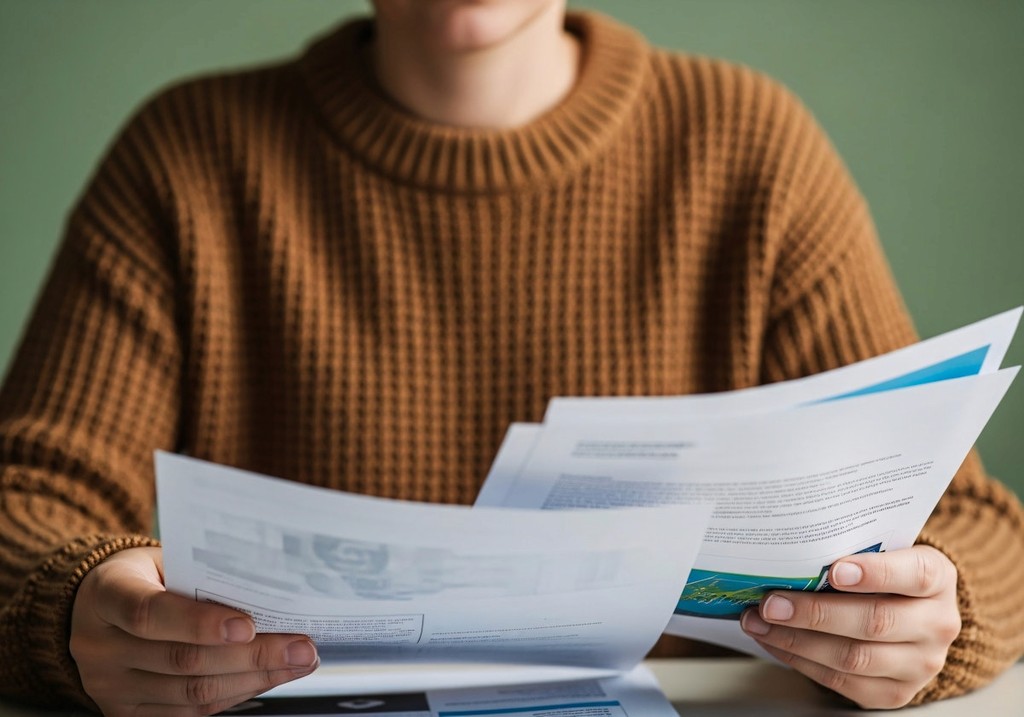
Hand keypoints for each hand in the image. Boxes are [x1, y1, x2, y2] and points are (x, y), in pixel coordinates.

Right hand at [70, 547, 318, 715]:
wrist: (95, 607)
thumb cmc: (148, 575)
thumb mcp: (165, 560)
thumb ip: (204, 575)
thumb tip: (274, 590)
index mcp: (106, 594)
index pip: (148, 612)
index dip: (199, 622)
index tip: (248, 626)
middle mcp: (99, 646)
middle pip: (182, 659)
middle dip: (252, 656)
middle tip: (302, 647)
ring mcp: (108, 686)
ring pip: (191, 693)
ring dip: (254, 679)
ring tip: (298, 663)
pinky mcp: (123, 712)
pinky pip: (188, 712)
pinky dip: (235, 694)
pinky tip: (268, 678)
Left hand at [739, 545, 959, 708]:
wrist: (911, 614)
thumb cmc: (883, 572)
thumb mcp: (882, 551)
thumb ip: (850, 549)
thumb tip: (789, 551)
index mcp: (937, 578)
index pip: (914, 574)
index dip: (875, 573)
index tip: (834, 571)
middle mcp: (937, 624)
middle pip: (874, 621)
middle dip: (815, 613)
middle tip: (771, 602)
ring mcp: (920, 664)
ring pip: (854, 657)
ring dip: (797, 640)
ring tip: (759, 622)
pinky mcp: (895, 693)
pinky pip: (841, 682)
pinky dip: (800, 660)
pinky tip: (773, 640)